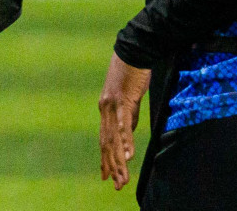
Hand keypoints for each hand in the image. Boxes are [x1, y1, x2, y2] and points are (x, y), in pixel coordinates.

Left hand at [98, 53, 150, 190]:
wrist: (133, 51)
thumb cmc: (132, 74)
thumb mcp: (129, 101)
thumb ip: (128, 118)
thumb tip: (128, 135)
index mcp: (105, 110)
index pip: (104, 139)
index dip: (105, 159)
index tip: (106, 176)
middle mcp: (105, 109)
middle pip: (106, 143)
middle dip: (111, 166)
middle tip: (115, 184)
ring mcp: (112, 105)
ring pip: (113, 138)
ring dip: (118, 160)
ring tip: (121, 177)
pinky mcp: (123, 99)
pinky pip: (123, 124)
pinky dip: (125, 140)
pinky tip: (127, 154)